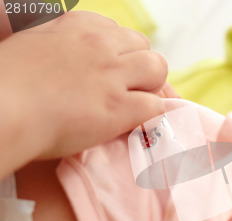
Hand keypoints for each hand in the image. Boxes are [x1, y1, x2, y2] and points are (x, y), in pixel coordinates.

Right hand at [0, 11, 170, 172]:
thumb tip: (62, 50)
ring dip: (152, 86)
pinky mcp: (119, 107)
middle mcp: (100, 45)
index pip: (118, 32)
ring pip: (157, 69)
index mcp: (77, 26)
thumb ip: (54, 41)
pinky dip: (153, 115)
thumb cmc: (5, 84)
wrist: (3, 111)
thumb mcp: (29, 44)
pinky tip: (140, 122)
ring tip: (136, 103)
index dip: (119, 54)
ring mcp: (112, 75)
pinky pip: (156, 104)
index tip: (110, 71)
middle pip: (143, 47)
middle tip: (127, 88)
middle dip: (140, 67)